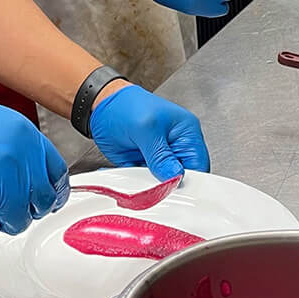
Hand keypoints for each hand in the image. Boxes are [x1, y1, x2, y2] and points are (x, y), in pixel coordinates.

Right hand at [0, 92, 68, 243]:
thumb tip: (39, 176)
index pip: (56, 174)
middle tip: (4, 201)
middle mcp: (15, 160)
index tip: (46, 198)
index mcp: (23, 136)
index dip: (51, 190)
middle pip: (40, 203)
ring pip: (15, 222)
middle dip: (25, 207)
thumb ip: (21, 149)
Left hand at [89, 84, 209, 179]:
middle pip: (183, 179)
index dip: (191, 182)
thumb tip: (176, 177)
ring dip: (154, 190)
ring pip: (165, 186)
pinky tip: (132, 185)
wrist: (99, 105)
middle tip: (158, 192)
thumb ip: (161, 155)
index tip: (177, 191)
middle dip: (171, 188)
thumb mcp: (146, 128)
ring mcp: (160, 159)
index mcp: (186, 133)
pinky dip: (140, 189)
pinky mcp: (144, 167)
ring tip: (141, 185)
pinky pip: (147, 186)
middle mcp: (176, 148)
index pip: (199, 165)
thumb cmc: (125, 105)